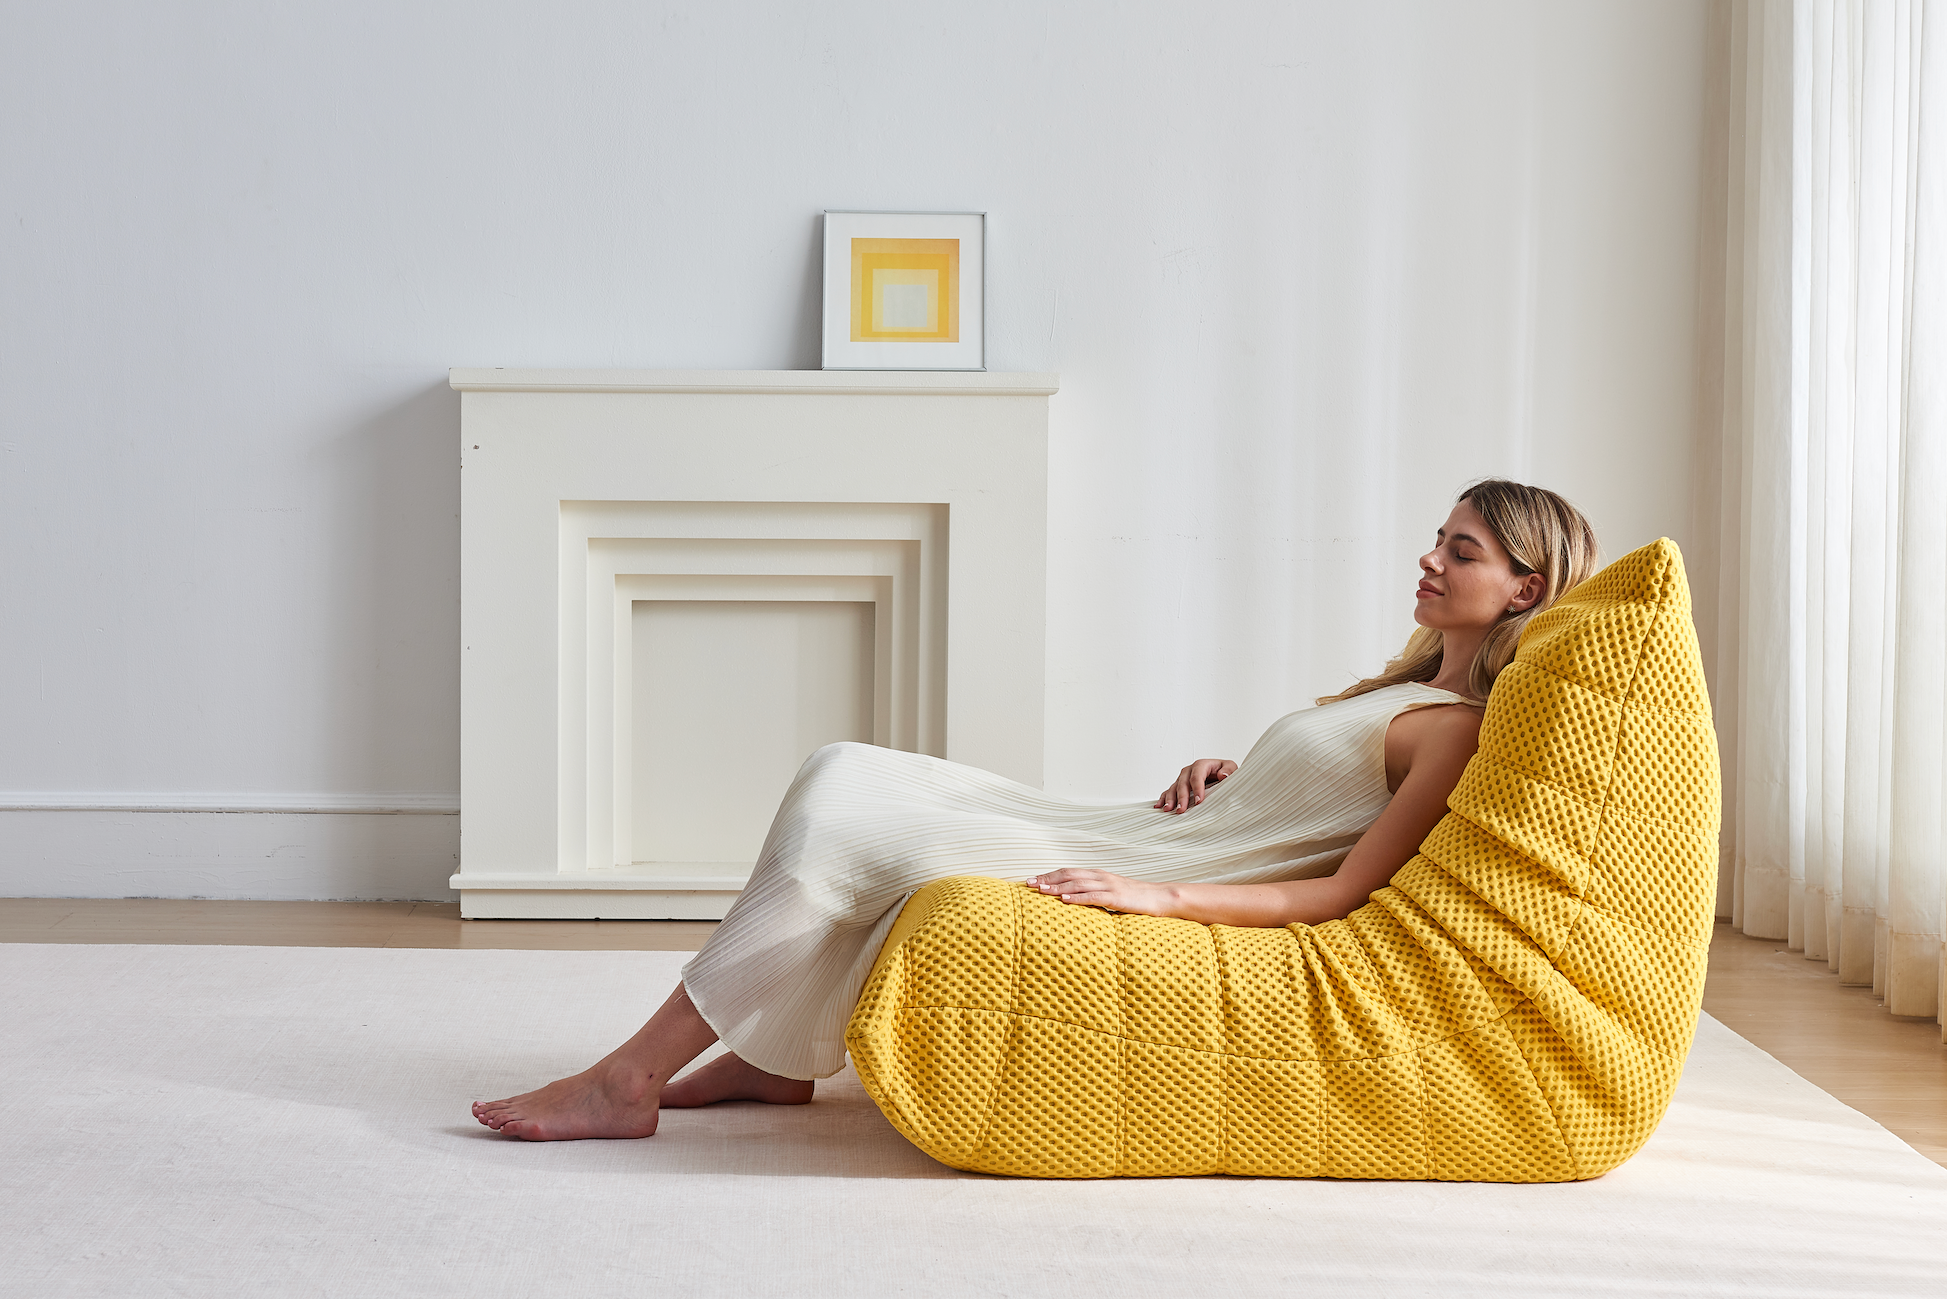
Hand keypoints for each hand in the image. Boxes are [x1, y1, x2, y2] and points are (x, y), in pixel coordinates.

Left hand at [1024, 868, 1175, 915]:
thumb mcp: (1111, 894)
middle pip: (1069, 875)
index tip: (1032, 880)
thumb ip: (1094, 895)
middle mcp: (1100, 876)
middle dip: (1048, 878)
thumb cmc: (1134, 899)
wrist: (1160, 897)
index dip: (1050, 875)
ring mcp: (1109, 885)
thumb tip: (1074, 902)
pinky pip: (1093, 896)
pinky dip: (1077, 897)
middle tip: (1028, 883)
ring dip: (1058, 886)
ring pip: (1078, 884)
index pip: (1069, 872)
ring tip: (1041, 890)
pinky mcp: (1116, 897)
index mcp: (1098, 875)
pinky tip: (1064, 900)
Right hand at [1155, 759, 1236, 812]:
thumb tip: (1222, 775)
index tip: (1199, 801)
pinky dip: (1164, 799)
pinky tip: (1159, 806)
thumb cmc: (1226, 772)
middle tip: (1181, 809)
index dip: (1197, 788)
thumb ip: (1229, 770)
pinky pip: (1169, 791)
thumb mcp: (1231, 767)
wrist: (1222, 775)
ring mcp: (1182, 779)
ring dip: (1170, 799)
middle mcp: (1189, 771)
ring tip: (1168, 810)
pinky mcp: (1178, 786)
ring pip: (1174, 787)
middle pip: (1183, 783)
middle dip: (1181, 797)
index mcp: (1202, 765)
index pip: (1197, 775)